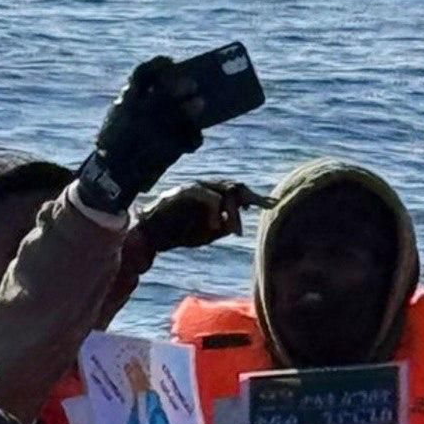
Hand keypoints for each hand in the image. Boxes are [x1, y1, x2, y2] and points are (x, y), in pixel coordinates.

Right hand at [78, 56, 203, 213]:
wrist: (110, 176)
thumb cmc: (117, 144)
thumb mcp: (118, 119)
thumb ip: (136, 104)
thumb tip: (170, 91)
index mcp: (126, 103)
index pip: (144, 73)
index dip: (159, 65)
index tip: (171, 63)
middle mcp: (140, 114)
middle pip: (167, 91)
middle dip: (181, 85)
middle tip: (193, 83)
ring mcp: (155, 132)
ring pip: (181, 116)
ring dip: (193, 109)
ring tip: (201, 102)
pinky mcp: (167, 151)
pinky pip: (188, 140)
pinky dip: (194, 138)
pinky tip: (195, 136)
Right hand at [138, 180, 265, 252]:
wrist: (150, 236)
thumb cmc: (177, 234)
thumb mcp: (207, 234)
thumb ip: (223, 227)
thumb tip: (237, 223)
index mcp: (212, 196)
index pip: (237, 192)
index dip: (255, 197)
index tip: (272, 203)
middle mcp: (205, 188)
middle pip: (235, 187)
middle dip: (252, 197)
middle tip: (267, 205)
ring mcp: (195, 187)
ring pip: (223, 191)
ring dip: (232, 212)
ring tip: (234, 231)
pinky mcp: (184, 191)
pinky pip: (207, 196)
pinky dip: (214, 210)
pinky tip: (216, 225)